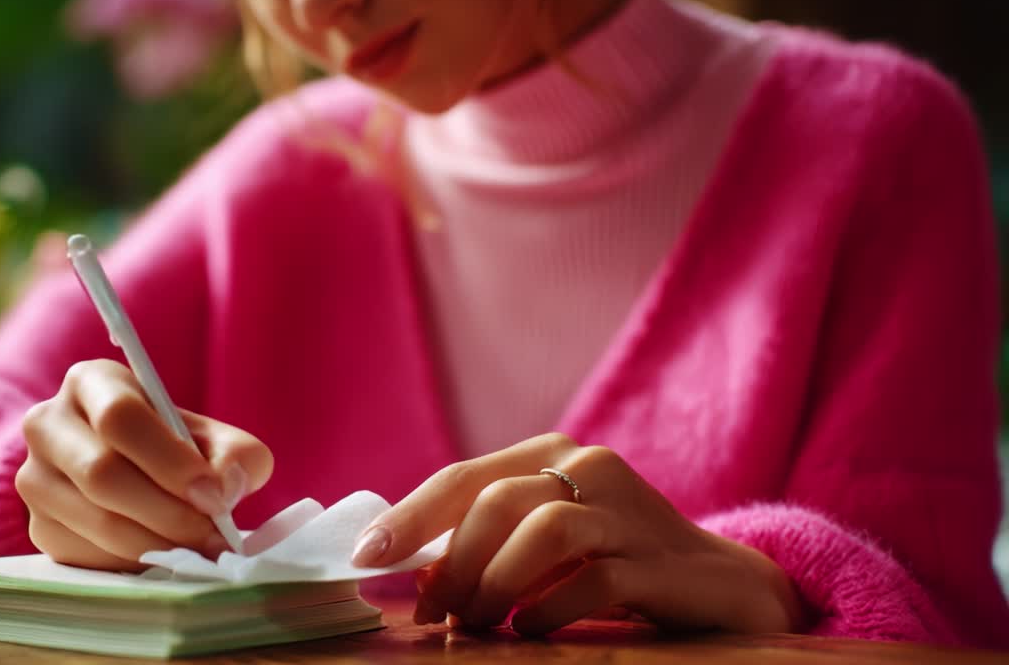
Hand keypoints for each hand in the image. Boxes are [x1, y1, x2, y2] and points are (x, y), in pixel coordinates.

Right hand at [16, 359, 272, 570]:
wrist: (134, 473)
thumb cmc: (174, 446)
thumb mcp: (212, 436)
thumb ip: (234, 453)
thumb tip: (224, 489)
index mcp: (90, 382)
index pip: (120, 416)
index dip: (169, 460)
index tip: (213, 494)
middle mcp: (48, 423)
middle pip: (101, 473)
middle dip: (168, 512)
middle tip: (213, 536)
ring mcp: (34, 478)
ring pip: (96, 520)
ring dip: (158, 544)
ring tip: (200, 551)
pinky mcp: (38, 526)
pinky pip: (87, 554)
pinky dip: (135, 563)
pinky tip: (165, 557)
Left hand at [351, 433, 801, 634]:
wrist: (721, 584)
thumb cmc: (613, 561)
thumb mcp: (547, 542)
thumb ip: (489, 545)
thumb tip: (415, 581)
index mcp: (552, 454)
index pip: (463, 477)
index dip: (409, 518)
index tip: (365, 558)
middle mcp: (589, 466)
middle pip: (496, 502)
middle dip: (451, 564)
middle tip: (435, 613)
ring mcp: (628, 509)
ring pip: (542, 530)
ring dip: (496, 584)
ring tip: (480, 624)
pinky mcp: (659, 560)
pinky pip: (591, 579)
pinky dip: (548, 609)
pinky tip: (533, 630)